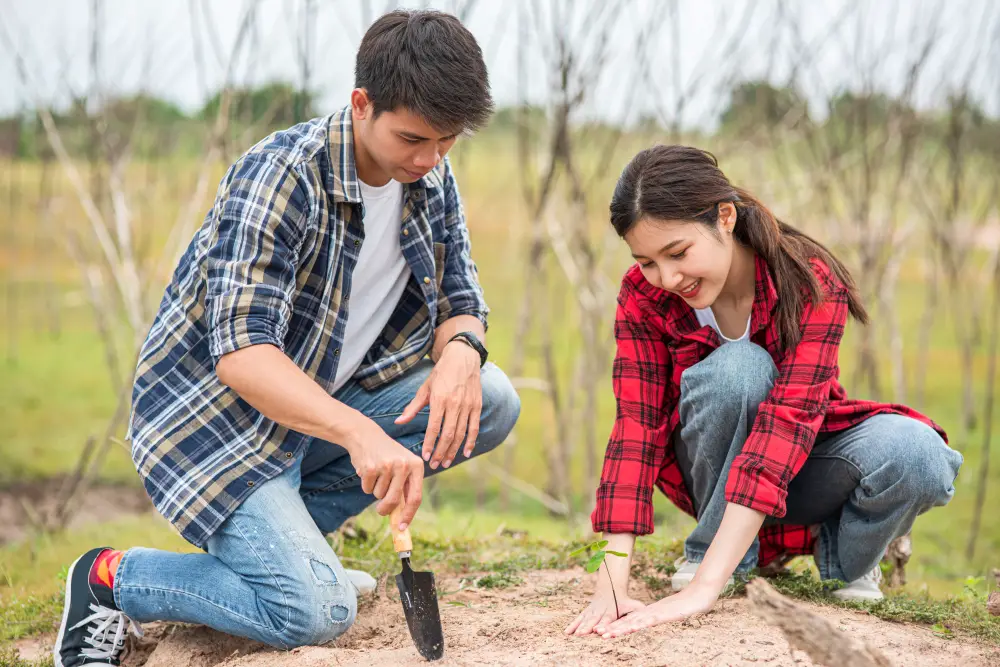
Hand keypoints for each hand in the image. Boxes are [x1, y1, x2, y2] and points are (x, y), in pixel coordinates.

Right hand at [346, 424, 423, 530]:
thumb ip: (405, 488)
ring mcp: (387, 466)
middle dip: (386, 509)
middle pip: (394, 500)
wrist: (366, 435)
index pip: (416, 497)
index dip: (409, 515)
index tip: (402, 528)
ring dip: (375, 490)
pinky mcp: (371, 467)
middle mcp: (404, 465)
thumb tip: (402, 519)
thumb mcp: (402, 466)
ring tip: (377, 474)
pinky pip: (367, 489)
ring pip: (379, 495)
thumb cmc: (387, 456)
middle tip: (381, 511)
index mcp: (416, 465)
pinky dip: (366, 484)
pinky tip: (368, 470)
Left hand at [395, 340, 481, 468]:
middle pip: (448, 434)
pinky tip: (465, 452)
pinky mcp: (477, 406)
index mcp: (440, 399)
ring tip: (446, 462)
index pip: (434, 427)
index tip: (426, 456)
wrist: (462, 358)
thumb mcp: (425, 388)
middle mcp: (455, 404)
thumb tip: (398, 422)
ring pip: (461, 434)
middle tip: (435, 464)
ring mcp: (468, 405)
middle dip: (441, 452)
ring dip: (454, 450)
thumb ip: (413, 407)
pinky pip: (474, 428)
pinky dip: (471, 441)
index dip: (430, 444)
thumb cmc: (441, 373)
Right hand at [565, 591, 644, 636]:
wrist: (610, 588)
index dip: (603, 624)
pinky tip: (567, 632)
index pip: (607, 618)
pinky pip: (578, 618)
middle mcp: (600, 610)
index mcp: (612, 610)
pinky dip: (572, 625)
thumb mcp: (633, 603)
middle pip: (594, 620)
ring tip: (574, 635)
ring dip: (579, 627)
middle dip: (588, 627)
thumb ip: (638, 609)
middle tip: (583, 634)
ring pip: (585, 619)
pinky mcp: (586, 612)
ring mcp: (592, 611)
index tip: (598, 630)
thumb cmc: (624, 601)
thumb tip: (648, 613)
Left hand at [597, 583, 718, 638]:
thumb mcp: (673, 614)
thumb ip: (664, 617)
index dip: (617, 626)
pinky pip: (649, 620)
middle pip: (628, 621)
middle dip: (612, 628)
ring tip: (605, 634)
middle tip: (597, 633)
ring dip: (619, 628)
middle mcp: (651, 612)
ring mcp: (657, 613)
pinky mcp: (665, 614)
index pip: (631, 621)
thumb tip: (657, 622)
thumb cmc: (690, 605)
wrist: (702, 592)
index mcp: (652, 613)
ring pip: (634, 621)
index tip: (605, 632)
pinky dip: (638, 624)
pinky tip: (629, 628)